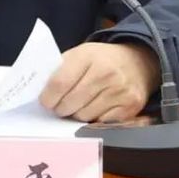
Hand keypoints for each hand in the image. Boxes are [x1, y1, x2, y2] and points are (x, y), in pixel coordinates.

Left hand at [38, 42, 159, 122]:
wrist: (138, 62)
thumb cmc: (101, 60)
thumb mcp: (79, 54)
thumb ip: (60, 70)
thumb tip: (40, 93)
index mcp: (87, 56)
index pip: (59, 83)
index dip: (48, 97)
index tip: (45, 102)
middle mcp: (105, 72)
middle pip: (70, 104)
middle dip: (60, 109)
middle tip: (61, 106)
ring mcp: (120, 91)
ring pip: (84, 117)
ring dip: (77, 114)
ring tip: (80, 104)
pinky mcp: (130, 107)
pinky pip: (101, 123)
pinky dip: (95, 119)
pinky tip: (97, 108)